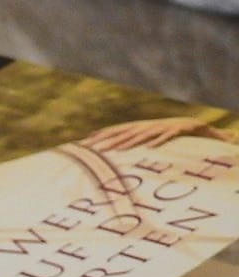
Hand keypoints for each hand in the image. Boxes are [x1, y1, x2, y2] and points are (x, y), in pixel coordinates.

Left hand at [80, 117, 227, 149]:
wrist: (192, 125)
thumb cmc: (164, 134)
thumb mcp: (146, 137)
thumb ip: (130, 141)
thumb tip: (112, 151)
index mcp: (139, 127)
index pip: (117, 130)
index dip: (102, 134)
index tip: (86, 141)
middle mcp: (147, 126)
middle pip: (126, 133)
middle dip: (111, 140)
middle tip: (96, 149)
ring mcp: (161, 128)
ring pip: (144, 135)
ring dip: (131, 142)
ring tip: (119, 150)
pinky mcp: (176, 131)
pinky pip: (166, 136)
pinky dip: (157, 142)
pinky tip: (149, 148)